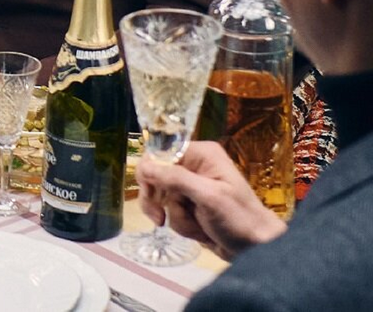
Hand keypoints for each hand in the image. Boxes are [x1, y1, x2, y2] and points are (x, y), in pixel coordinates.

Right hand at [135, 141, 286, 260]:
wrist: (258, 250)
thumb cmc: (239, 219)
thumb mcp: (208, 197)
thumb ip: (176, 179)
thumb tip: (144, 165)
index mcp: (201, 154)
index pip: (160, 152)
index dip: (150, 172)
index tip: (151, 194)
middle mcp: (194, 166)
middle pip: (156, 176)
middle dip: (159, 200)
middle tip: (159, 218)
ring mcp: (192, 186)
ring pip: (163, 198)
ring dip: (176, 216)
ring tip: (198, 226)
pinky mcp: (191, 206)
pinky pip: (172, 212)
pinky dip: (183, 225)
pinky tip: (200, 231)